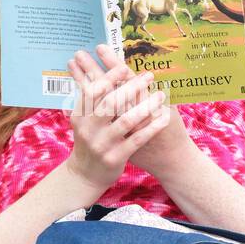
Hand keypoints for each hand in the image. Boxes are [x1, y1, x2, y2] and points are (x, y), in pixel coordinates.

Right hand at [82, 46, 194, 180]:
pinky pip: (137, 140)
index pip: (93, 91)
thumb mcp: (83, 121)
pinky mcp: (115, 158)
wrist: (85, 175)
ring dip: (146, 106)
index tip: (124, 68)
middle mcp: (88, 129)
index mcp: (80, 116)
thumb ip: (89, 100)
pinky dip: (152, 127)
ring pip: (126, 121)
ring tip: (161, 94)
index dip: (109, 78)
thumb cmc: (90, 140)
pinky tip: (164, 118)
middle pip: (110, 103)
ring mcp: (102, 144)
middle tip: (149, 76)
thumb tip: (90, 69)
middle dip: (131, 87)